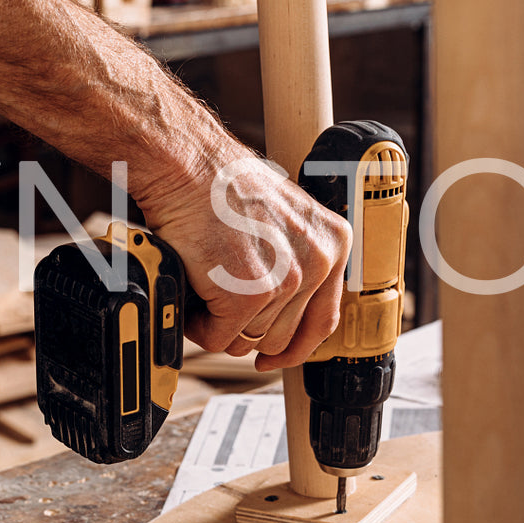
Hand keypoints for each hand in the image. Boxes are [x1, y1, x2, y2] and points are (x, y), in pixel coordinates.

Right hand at [135, 143, 350, 370]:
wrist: (190, 167)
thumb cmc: (222, 185)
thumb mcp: (282, 218)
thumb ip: (295, 259)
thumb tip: (282, 309)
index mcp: (333, 243)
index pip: (324, 319)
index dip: (295, 346)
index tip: (274, 355)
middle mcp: (318, 262)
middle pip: (282, 336)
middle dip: (246, 330)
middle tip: (220, 308)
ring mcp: (286, 280)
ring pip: (249, 340)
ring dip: (220, 326)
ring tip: (204, 291)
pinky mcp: (248, 294)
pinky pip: (219, 339)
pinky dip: (199, 326)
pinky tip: (193, 296)